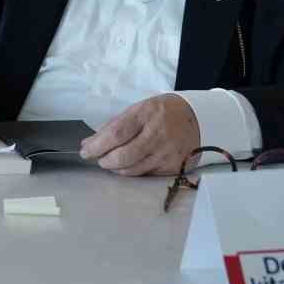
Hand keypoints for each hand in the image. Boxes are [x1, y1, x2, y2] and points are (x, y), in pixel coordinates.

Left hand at [80, 93, 199, 176]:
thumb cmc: (163, 112)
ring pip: (133, 169)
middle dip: (105, 160)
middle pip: (124, 156)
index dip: (98, 145)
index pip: (116, 133)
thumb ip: (114, 125)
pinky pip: (145, 175)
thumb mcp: (139, 109)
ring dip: (117, 168)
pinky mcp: (173, 167)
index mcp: (146, 114)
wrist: (198, 119)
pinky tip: (131, 164)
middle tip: (99, 158)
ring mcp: (167, 152)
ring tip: (112, 161)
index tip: (86, 151)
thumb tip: (89, 142)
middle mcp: (158, 134)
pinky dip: (133, 171)